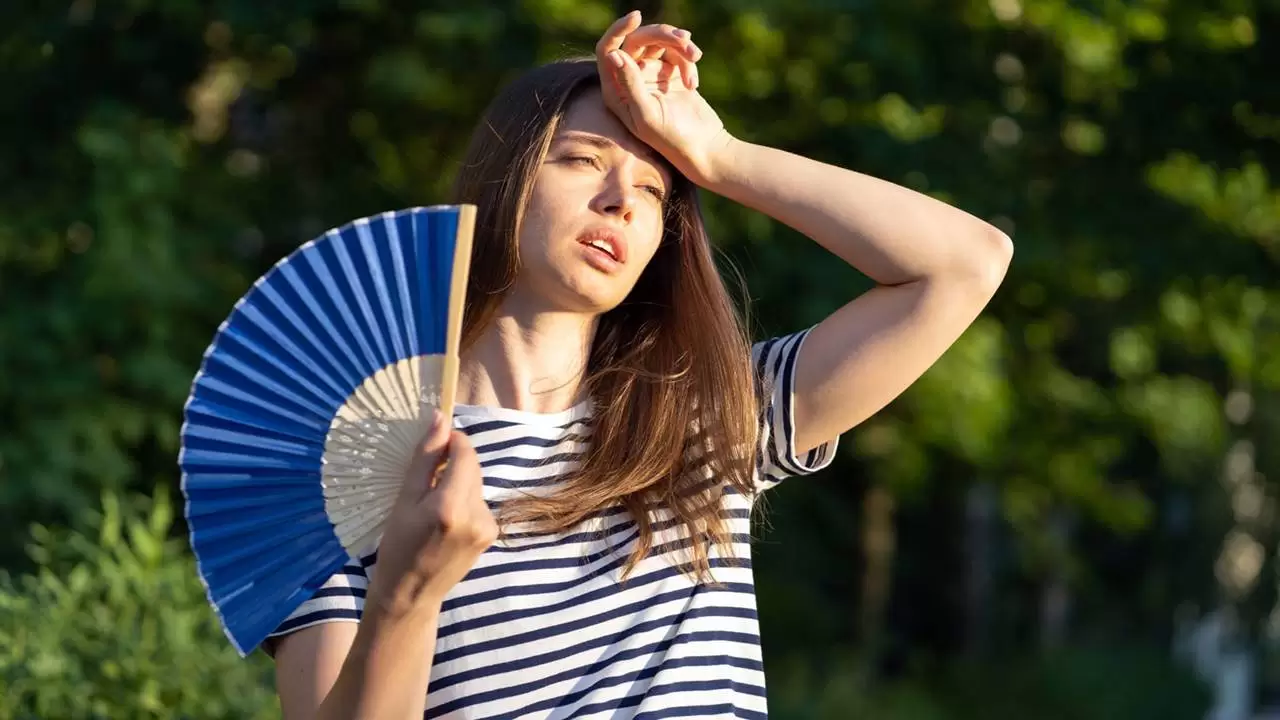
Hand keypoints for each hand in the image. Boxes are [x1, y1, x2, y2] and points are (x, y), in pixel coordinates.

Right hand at [366, 410, 496, 618]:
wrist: (411, 596)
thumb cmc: (398, 548)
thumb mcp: (404, 501)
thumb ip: (425, 459)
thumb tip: (441, 418)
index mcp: (450, 506)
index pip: (465, 454)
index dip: (452, 442)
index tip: (434, 443)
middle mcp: (476, 515)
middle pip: (473, 468)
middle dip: (453, 464)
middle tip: (426, 479)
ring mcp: (488, 527)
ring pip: (476, 484)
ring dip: (458, 483)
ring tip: (432, 506)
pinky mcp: (491, 534)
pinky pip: (478, 502)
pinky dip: (463, 501)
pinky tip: (445, 521)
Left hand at [595, 11, 735, 185]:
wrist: (704, 148)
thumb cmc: (671, 138)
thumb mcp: (646, 114)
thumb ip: (630, 84)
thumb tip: (614, 54)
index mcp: (616, 91)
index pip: (608, 50)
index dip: (619, 30)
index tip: (638, 17)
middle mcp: (630, 81)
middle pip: (638, 41)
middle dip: (661, 35)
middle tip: (684, 40)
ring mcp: (651, 76)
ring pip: (660, 43)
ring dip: (679, 45)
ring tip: (696, 56)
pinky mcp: (671, 74)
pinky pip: (677, 53)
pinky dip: (688, 62)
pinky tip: (693, 85)